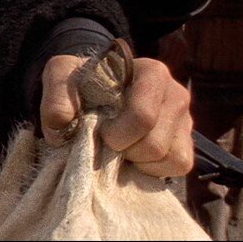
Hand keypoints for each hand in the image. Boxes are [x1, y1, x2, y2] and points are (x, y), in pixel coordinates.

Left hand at [40, 53, 192, 177]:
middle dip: (124, 150)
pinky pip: (180, 165)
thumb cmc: (80, 81)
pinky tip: (135, 156)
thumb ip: (56, 95)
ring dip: (139, 160)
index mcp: (151, 72)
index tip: (100, 131)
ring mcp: (185, 119)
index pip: (142, 116)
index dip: (117, 134)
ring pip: (170, 157)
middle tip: (108, 140)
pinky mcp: (186, 141)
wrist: (91, 90)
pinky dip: (155, 168)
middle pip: (155, 144)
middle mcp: (175, 94)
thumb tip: (62, 122)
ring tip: (121, 146)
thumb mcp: (61, 75)